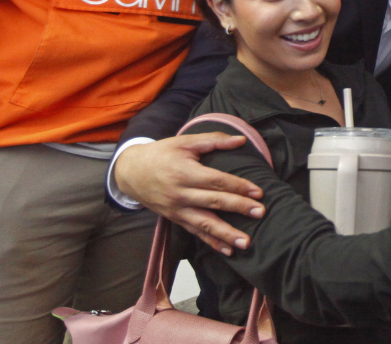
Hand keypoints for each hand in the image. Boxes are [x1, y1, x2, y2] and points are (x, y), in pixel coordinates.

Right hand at [115, 134, 263, 254]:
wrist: (130, 172)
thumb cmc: (161, 154)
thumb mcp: (184, 142)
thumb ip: (213, 140)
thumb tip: (241, 140)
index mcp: (184, 172)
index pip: (216, 181)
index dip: (238, 186)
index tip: (258, 192)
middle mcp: (180, 194)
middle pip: (214, 202)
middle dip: (238, 208)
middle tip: (260, 213)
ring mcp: (177, 209)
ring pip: (205, 224)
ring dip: (226, 234)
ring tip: (246, 243)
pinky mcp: (175, 219)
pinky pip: (195, 232)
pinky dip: (211, 242)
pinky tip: (227, 250)